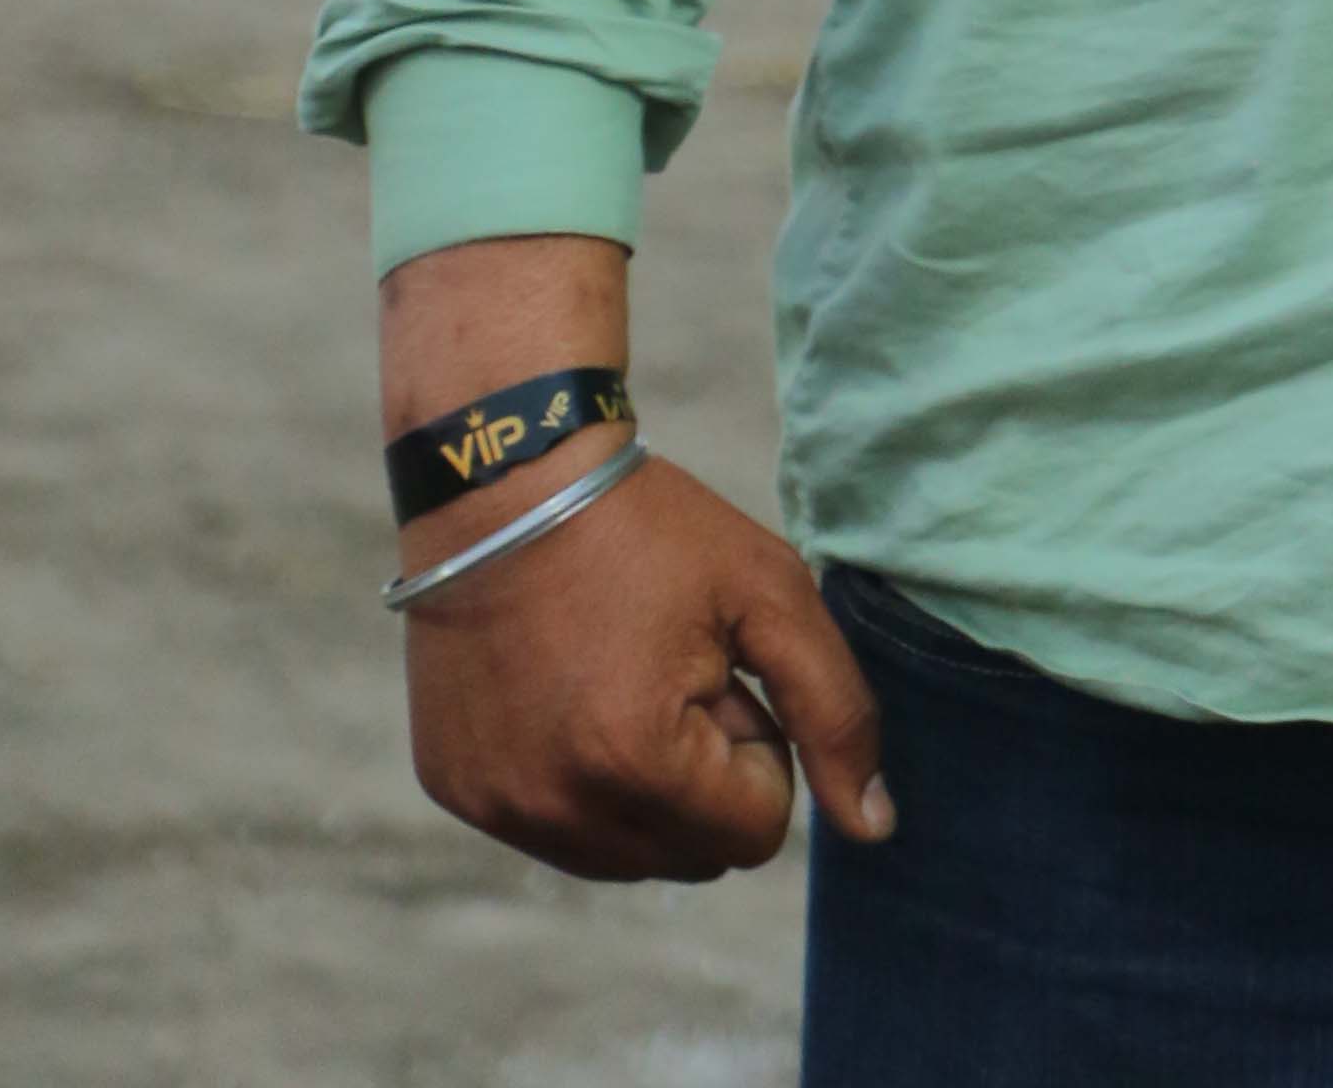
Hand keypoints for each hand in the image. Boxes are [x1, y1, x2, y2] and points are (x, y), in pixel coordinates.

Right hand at [402, 448, 892, 885]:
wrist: (507, 476)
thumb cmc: (650, 528)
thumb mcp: (768, 593)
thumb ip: (835, 712)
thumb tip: (875, 827)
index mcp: (638, 764)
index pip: (758, 831)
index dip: (760, 744)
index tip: (722, 670)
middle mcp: (557, 808)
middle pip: (693, 856)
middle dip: (705, 775)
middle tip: (672, 670)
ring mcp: (497, 807)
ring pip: (625, 856)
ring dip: (644, 787)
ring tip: (619, 678)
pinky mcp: (457, 790)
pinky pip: (554, 829)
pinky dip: (577, 779)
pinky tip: (564, 689)